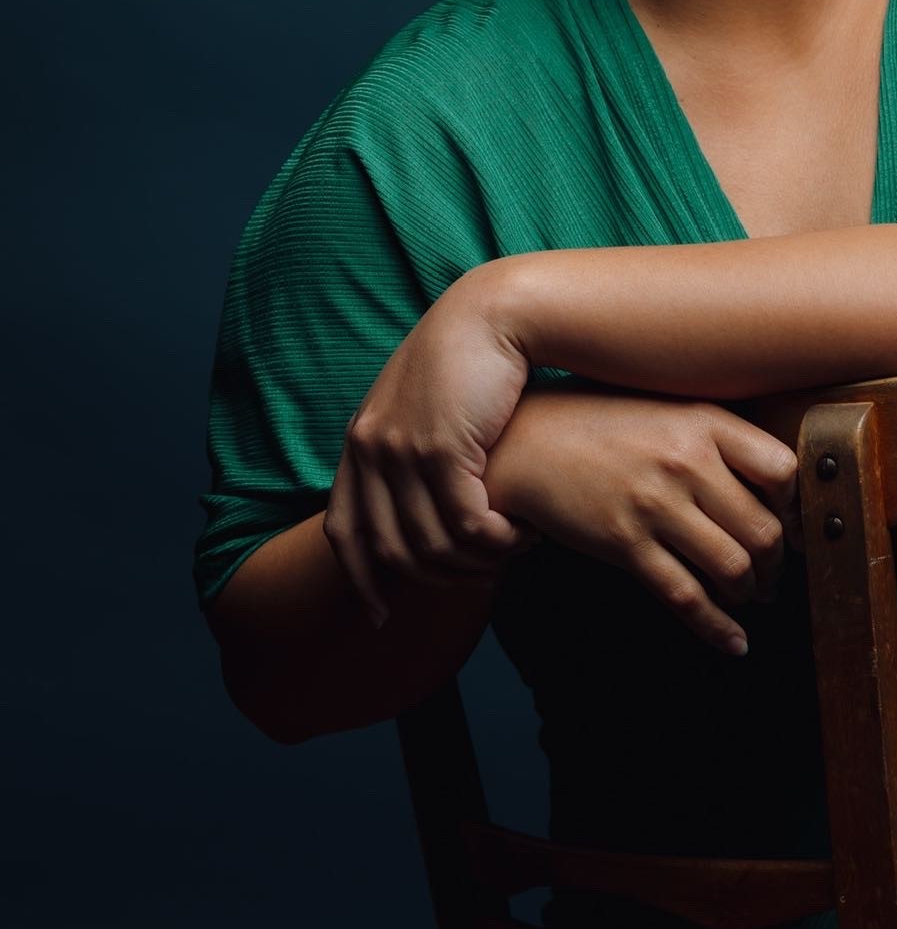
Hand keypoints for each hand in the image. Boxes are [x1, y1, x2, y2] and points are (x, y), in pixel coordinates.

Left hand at [323, 272, 536, 627]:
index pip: (343, 530)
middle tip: (477, 581)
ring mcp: (402, 450)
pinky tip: (522, 533)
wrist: (495, 313)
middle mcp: (370, 448)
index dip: (360, 578)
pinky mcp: (443, 449)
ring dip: (474, 561)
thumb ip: (406, 446)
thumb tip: (413, 503)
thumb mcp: (420, 403)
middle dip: (434, 578)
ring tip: (509, 552)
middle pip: (389, 549)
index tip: (381, 615)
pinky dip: (496, 541)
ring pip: (430, 545)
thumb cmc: (470, 360)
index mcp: (360, 439)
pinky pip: (466, 524)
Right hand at [485, 386, 799, 656]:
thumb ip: (716, 438)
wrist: (527, 441)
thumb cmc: (601, 424)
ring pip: (733, 568)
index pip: (783, 470)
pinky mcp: (625, 542)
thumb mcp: (665, 412)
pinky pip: (685, 597)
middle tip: (774, 577)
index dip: (796, 507)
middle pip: (764, 530)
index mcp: (703, 420)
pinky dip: (716, 628)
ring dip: (750, 595)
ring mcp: (654, 503)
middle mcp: (685, 460)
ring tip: (749, 599)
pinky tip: (733, 642)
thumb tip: (773, 487)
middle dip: (778, 566)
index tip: (794, 526)